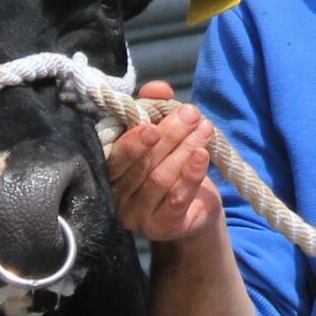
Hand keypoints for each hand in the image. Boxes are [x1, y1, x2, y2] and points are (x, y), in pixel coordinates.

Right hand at [106, 81, 221, 242]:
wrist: (193, 207)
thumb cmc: (169, 163)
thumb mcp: (161, 131)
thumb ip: (154, 107)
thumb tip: (158, 89)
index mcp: (110, 169)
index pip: (115, 155)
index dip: (132, 140)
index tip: (153, 125)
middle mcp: (117, 195)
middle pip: (142, 164)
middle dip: (169, 135)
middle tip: (192, 114)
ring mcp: (136, 215)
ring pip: (160, 178)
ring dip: (185, 150)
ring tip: (205, 129)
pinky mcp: (161, 227)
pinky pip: (176, 199)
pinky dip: (191, 176)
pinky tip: (203, 156)